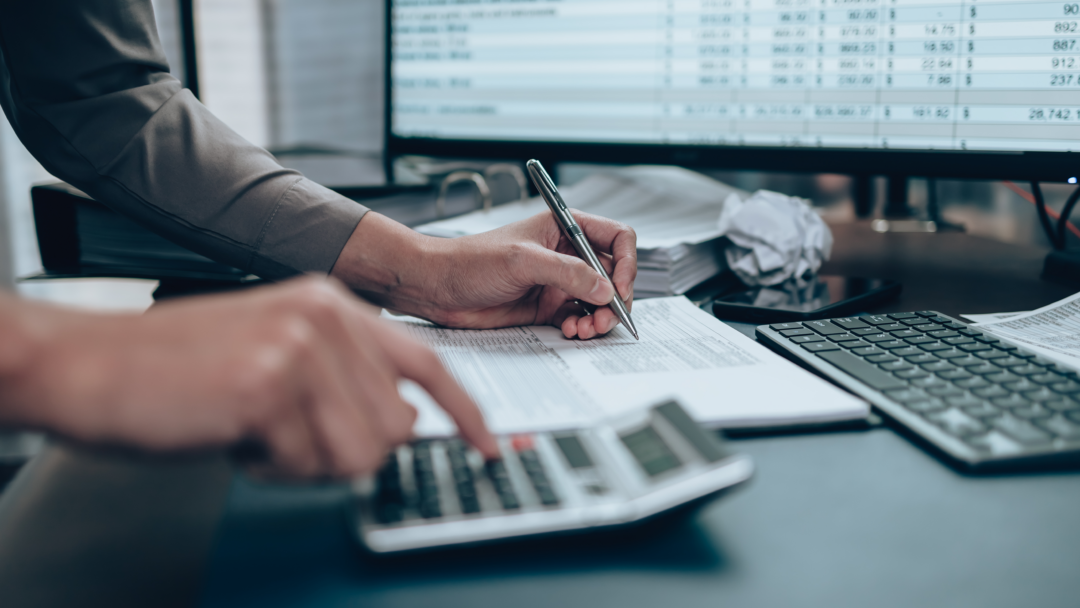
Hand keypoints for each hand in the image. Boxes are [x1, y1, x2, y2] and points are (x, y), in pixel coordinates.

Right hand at [0, 278, 497, 478]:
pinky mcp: (269, 383)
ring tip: (260, 430)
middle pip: (395, 424)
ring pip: (360, 450)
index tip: (491, 445)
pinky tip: (236, 433)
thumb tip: (402, 422)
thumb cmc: (181, 367)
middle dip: (345, 449)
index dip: (464, 411)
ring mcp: (299, 345)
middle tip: (289, 434)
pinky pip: (306, 462)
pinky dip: (270, 466)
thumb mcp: (280, 352)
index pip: (427, 364)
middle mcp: (326, 316)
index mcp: (333, 303)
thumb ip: (346, 377)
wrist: (92, 364)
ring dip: (307, 460)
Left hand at [333, 210, 636, 338]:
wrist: (436, 288)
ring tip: (586, 329)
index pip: (616, 238)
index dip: (626, 262)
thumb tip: (604, 289)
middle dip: (615, 298)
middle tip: (605, 317)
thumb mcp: (522, 261)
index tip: (618, 286)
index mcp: (563, 228)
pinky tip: (570, 332)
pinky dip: (582, 328)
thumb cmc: (469, 261)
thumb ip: (567, 273)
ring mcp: (557, 283)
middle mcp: (565, 254)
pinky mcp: (546, 308)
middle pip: (613, 275)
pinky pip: (579, 319)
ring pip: (599, 301)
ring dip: (600, 317)